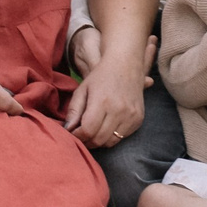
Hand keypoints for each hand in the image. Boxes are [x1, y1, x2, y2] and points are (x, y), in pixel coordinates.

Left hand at [62, 35, 154, 149]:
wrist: (126, 64)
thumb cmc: (101, 76)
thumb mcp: (82, 89)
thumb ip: (73, 111)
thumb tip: (67, 130)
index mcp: (102, 101)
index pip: (88, 130)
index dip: (78, 136)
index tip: (74, 133)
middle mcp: (119, 110)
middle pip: (99, 139)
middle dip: (87, 141)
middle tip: (81, 136)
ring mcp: (131, 115)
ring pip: (111, 142)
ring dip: (99, 141)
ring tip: (93, 133)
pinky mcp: (138, 119)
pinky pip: (122, 137)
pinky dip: (112, 136)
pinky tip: (107, 126)